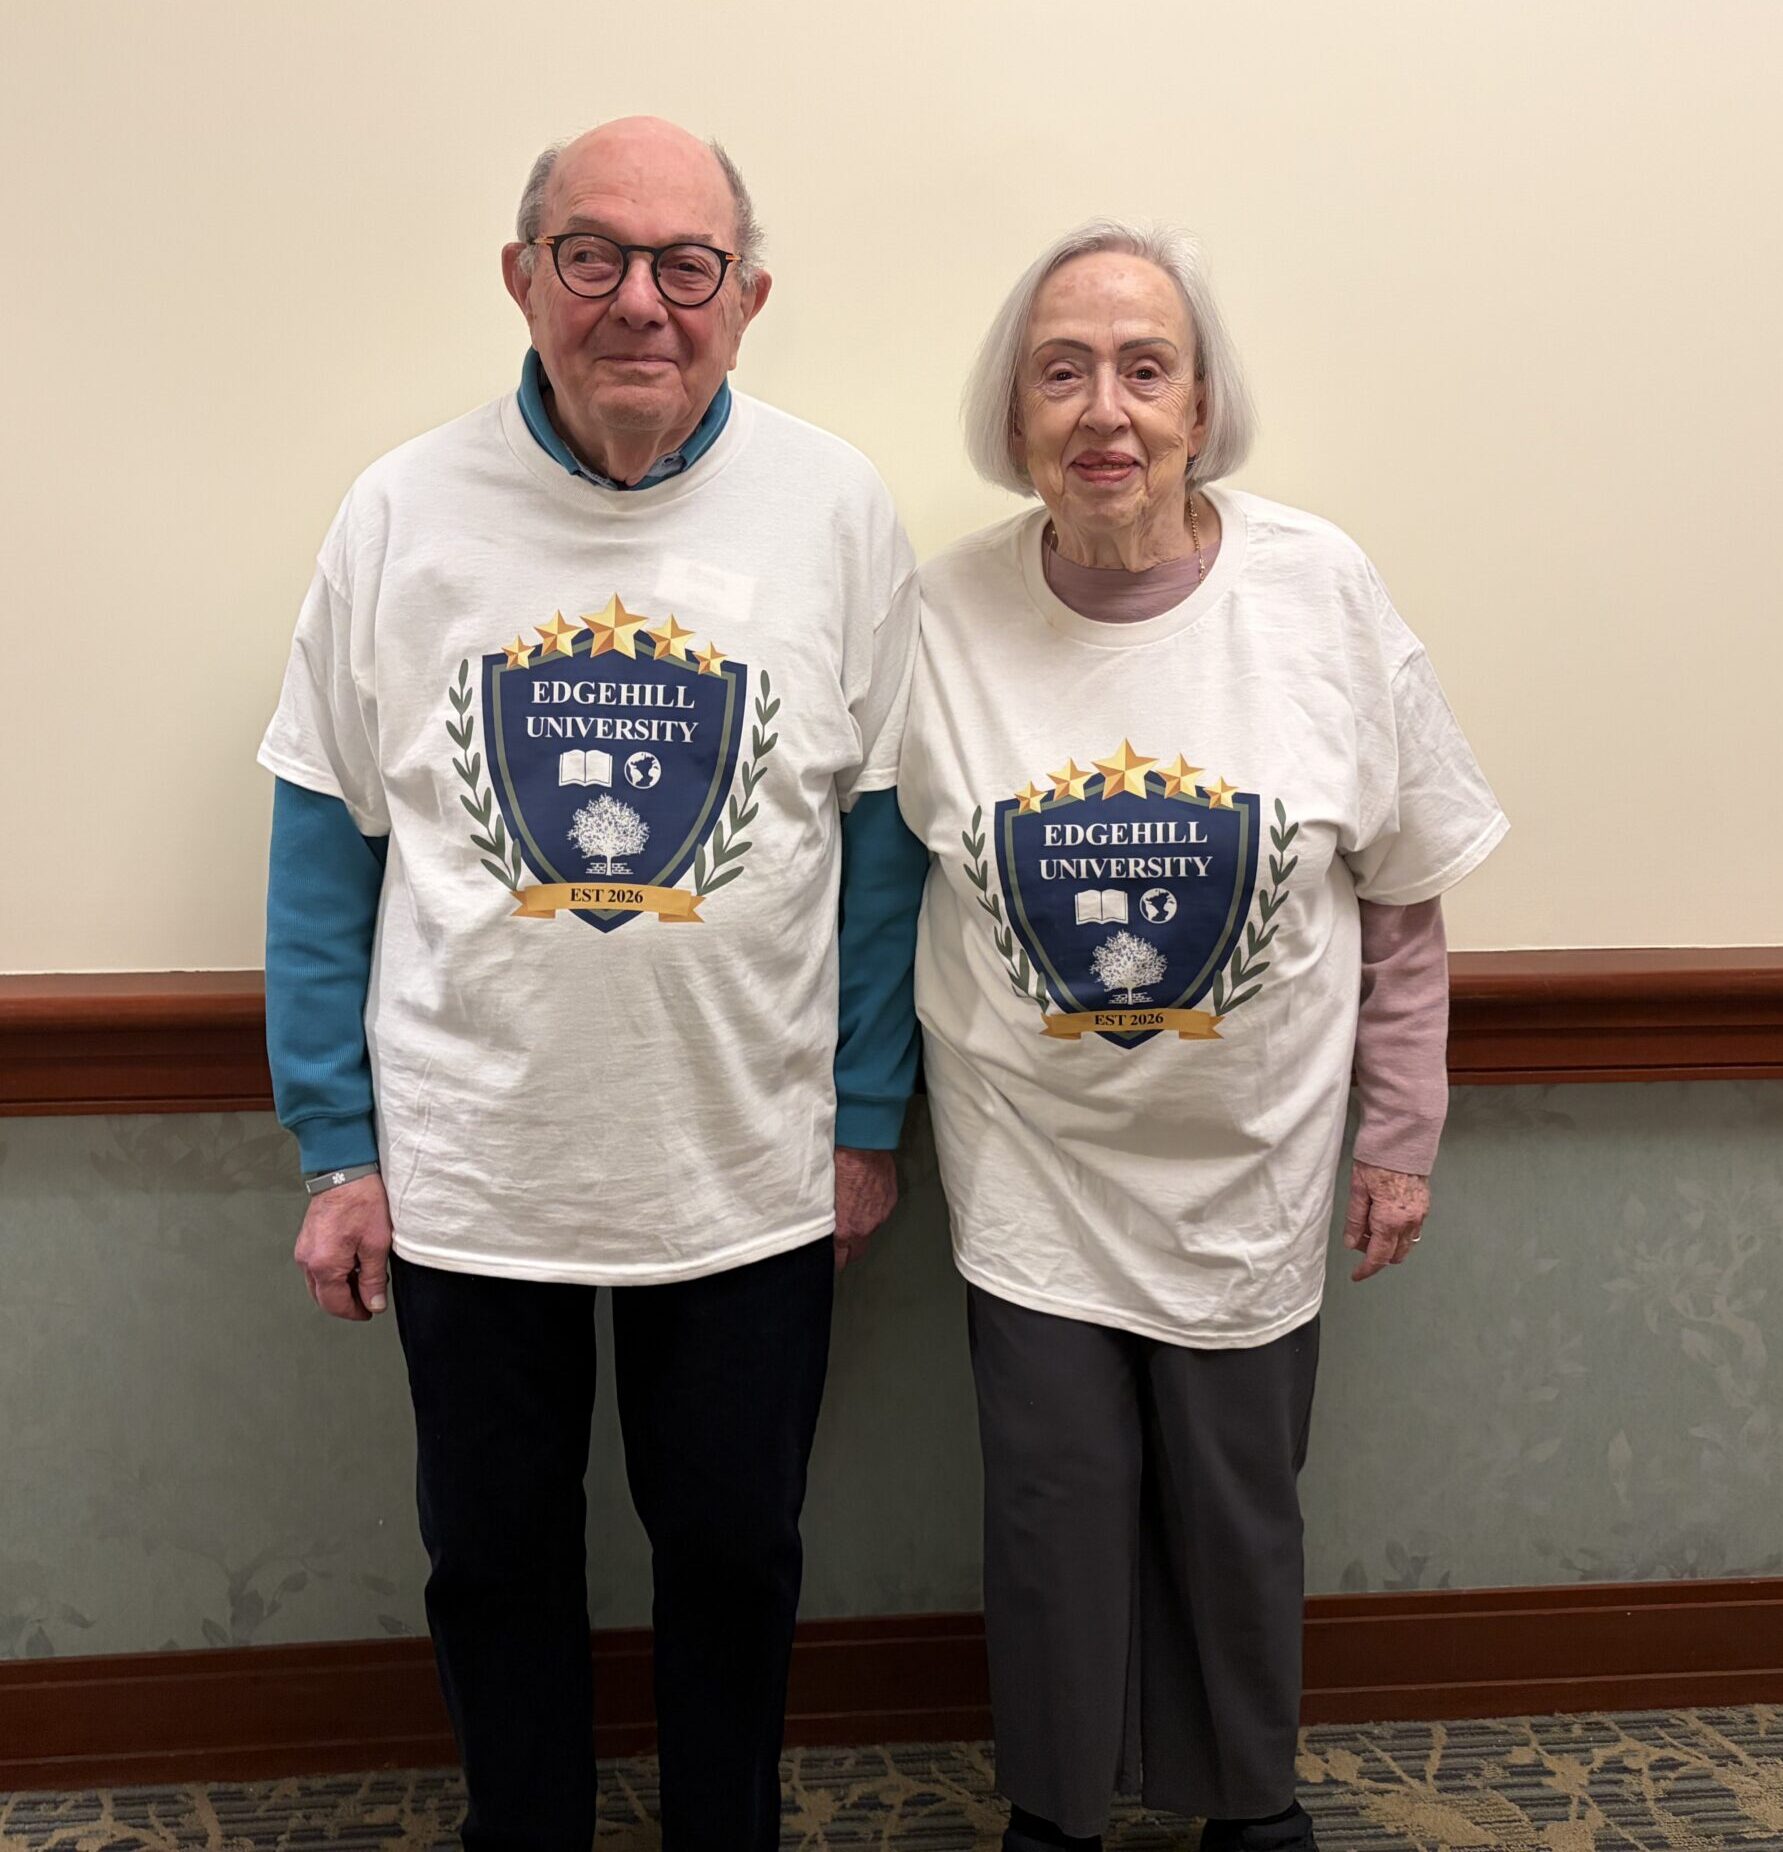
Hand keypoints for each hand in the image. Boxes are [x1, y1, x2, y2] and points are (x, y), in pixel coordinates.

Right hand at [295, 1173, 392, 1319]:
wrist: (345, 1172)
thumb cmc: (362, 1201)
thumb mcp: (376, 1244)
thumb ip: (374, 1279)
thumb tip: (374, 1303)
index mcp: (324, 1265)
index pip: (335, 1304)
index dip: (355, 1312)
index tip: (370, 1311)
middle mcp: (307, 1260)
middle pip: (323, 1297)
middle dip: (346, 1302)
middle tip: (369, 1299)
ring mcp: (304, 1250)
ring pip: (319, 1284)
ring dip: (340, 1288)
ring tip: (365, 1277)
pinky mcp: (306, 1241)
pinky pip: (317, 1268)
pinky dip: (333, 1273)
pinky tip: (353, 1264)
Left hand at [833, 1146, 897, 1272]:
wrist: (862, 1146)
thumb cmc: (837, 1167)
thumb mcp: (822, 1198)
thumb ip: (823, 1218)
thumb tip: (819, 1226)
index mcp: (847, 1229)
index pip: (840, 1260)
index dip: (834, 1260)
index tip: (829, 1258)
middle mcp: (866, 1227)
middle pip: (857, 1252)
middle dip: (848, 1251)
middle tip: (838, 1244)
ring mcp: (880, 1214)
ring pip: (869, 1231)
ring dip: (860, 1227)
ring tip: (851, 1213)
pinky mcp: (890, 1201)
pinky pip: (880, 1213)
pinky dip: (872, 1211)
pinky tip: (864, 1199)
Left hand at [1343, 1161, 1430, 1282]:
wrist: (1402, 1140)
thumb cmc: (1377, 1160)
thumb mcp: (1357, 1189)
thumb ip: (1355, 1220)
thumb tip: (1352, 1243)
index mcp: (1389, 1220)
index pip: (1378, 1256)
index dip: (1366, 1269)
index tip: (1356, 1275)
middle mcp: (1409, 1222)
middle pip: (1394, 1255)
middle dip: (1376, 1255)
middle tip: (1358, 1239)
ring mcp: (1420, 1215)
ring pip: (1406, 1244)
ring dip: (1388, 1244)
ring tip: (1370, 1225)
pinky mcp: (1425, 1206)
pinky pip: (1413, 1230)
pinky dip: (1399, 1233)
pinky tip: (1384, 1217)